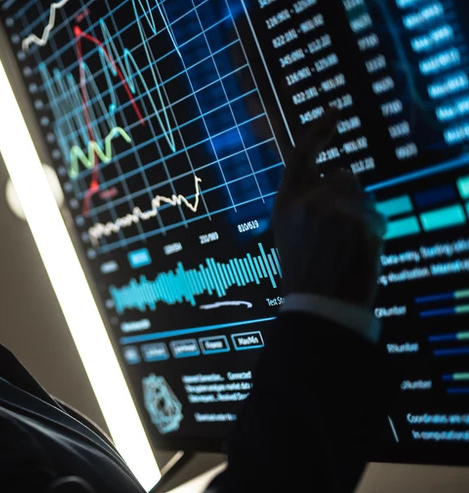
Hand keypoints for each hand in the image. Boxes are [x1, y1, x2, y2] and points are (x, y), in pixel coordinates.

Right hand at [272, 111, 385, 306]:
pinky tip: (361, 249)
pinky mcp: (358, 221)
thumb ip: (306, 201)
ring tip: (348, 243)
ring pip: (362, 193)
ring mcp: (333, 209)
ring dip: (362, 211)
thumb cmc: (307, 272)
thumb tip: (338, 175)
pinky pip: (375, 212)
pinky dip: (374, 228)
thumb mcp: (291, 231)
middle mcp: (307, 200)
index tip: (334, 111)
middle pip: (343, 176)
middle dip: (348, 195)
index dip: (319, 130)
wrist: (320, 303)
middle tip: (341, 230)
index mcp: (285, 203)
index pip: (302, 155)